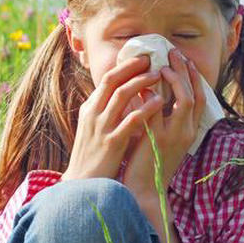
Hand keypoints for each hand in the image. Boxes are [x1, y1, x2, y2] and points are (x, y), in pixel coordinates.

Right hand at [60, 55, 165, 181]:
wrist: (84, 184)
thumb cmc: (93, 157)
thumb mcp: (94, 129)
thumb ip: (105, 111)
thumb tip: (122, 94)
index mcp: (89, 109)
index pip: (107, 79)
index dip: (125, 66)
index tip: (142, 58)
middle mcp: (93, 114)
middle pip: (112, 81)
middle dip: (133, 67)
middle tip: (151, 58)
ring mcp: (102, 128)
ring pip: (121, 96)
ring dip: (141, 82)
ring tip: (159, 75)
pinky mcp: (112, 143)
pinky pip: (131, 120)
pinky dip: (145, 108)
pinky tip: (159, 101)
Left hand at [121, 48, 205, 200]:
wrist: (144, 189)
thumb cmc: (150, 162)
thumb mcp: (163, 137)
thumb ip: (162, 116)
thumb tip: (153, 90)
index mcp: (190, 131)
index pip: (200, 98)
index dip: (194, 77)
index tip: (184, 60)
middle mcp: (187, 132)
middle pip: (194, 94)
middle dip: (185, 71)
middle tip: (174, 53)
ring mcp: (174, 135)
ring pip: (183, 99)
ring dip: (175, 78)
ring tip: (163, 64)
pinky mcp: (157, 139)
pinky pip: (158, 109)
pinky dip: (152, 93)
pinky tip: (144, 82)